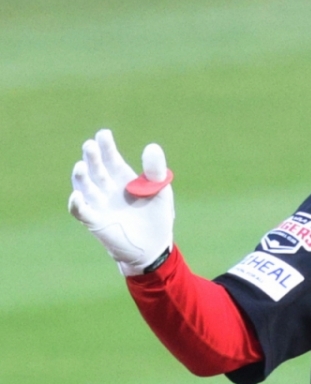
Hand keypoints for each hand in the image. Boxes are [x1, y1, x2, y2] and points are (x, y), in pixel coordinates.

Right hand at [68, 129, 173, 275]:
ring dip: (80, 176)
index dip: (105, 145)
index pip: (110, 157)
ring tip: (81, 167)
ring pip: (84, 186)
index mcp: (122, 176)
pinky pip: (80, 211)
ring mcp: (99, 204)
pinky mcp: (95, 222)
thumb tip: (152, 147)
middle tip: (90, 146)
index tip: (104, 134)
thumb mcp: (160, 192)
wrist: (155, 249)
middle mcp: (107, 187)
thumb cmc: (157, 218)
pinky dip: (76, 203)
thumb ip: (156, 170)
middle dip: (91, 156)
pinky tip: (77, 196)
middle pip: (95, 168)